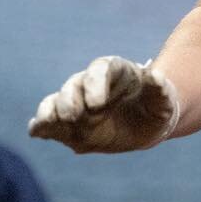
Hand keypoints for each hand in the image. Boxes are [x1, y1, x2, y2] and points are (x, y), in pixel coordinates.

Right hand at [29, 56, 178, 153]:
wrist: (145, 123)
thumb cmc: (156, 106)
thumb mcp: (164, 100)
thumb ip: (160, 89)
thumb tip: (155, 77)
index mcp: (116, 72)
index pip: (100, 69)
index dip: (95, 83)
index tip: (97, 103)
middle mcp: (91, 85)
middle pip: (74, 85)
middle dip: (70, 99)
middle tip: (73, 116)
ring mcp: (77, 104)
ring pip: (56, 102)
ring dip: (51, 112)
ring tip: (48, 122)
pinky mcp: (66, 125)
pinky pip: (47, 122)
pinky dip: (40, 126)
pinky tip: (36, 132)